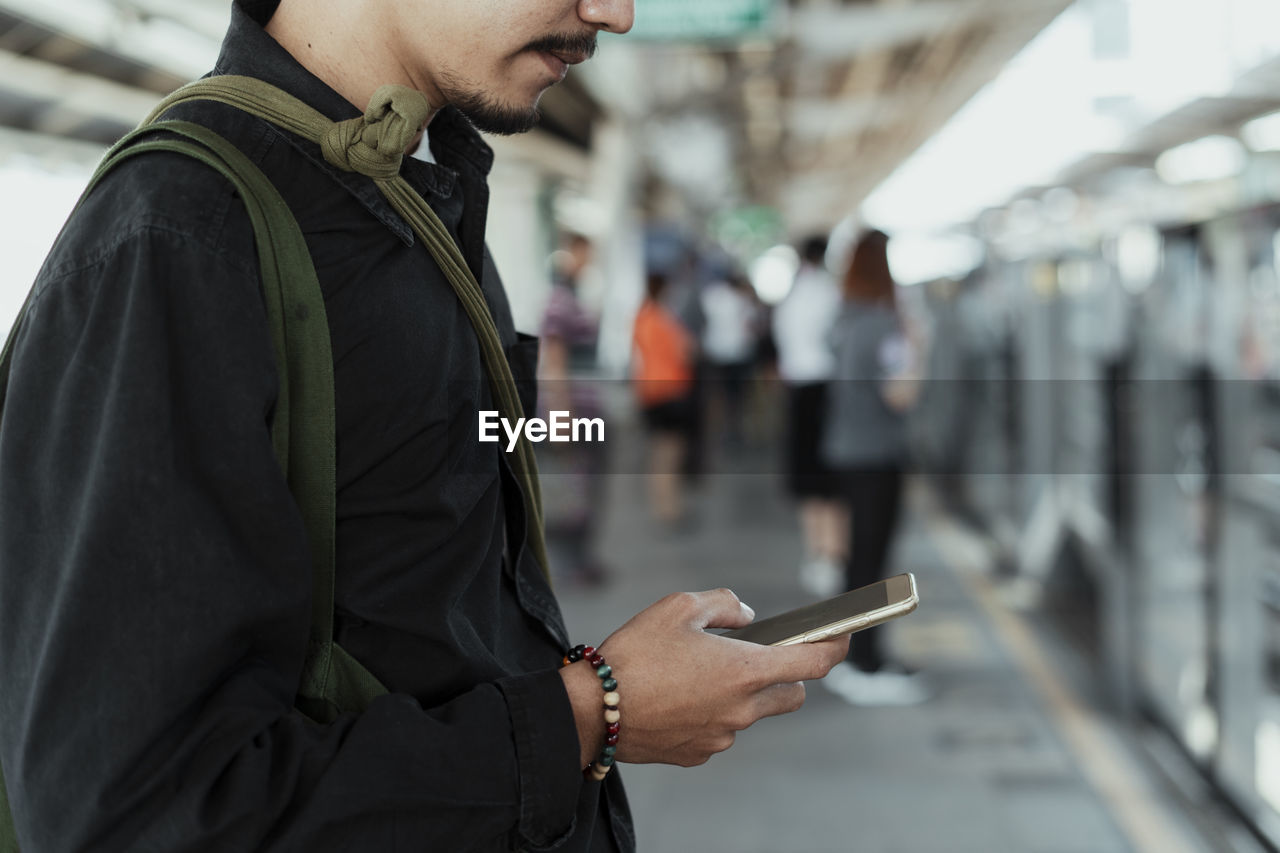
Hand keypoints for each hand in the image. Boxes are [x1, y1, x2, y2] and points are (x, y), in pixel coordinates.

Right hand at [562, 589, 848, 767]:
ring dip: (741, 694)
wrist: (595, 710)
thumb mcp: (678, 606)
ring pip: (752, 713)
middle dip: (786, 674)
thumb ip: (724, 605)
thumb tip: (747, 617)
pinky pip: (720, 730)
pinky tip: (678, 698)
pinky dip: (711, 713)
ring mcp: (723, 736)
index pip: (815, 663)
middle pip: (792, 694)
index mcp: (746, 671)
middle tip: (756, 655)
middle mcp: (743, 709)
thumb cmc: (636, 654)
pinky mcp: (700, 753)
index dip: (834, 647)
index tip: (840, 637)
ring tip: (697, 674)